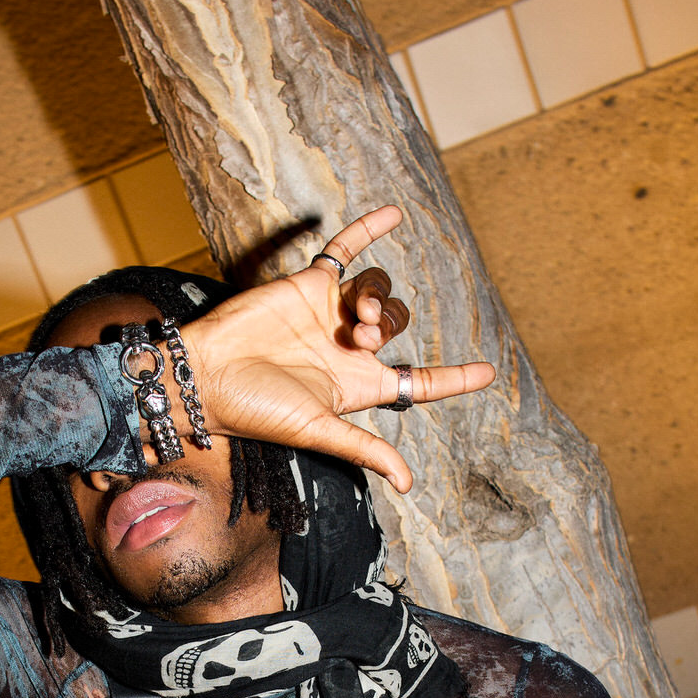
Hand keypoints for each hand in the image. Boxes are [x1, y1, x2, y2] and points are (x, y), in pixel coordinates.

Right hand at [178, 205, 493, 491]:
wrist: (208, 374)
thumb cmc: (257, 409)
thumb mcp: (318, 429)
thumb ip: (365, 449)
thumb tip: (408, 484)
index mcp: (358, 386)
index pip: (419, 381)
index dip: (454, 377)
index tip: (488, 372)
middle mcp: (348, 348)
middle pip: (397, 325)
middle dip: (388, 326)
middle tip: (360, 336)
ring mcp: (328, 312)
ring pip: (376, 288)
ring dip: (375, 298)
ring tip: (351, 315)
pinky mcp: (307, 283)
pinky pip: (344, 249)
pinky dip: (367, 231)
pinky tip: (394, 213)